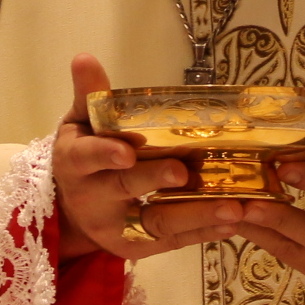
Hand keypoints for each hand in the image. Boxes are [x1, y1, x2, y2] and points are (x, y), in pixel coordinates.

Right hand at [54, 54, 262, 261]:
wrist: (72, 210)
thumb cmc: (84, 156)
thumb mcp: (81, 124)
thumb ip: (90, 95)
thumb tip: (84, 57)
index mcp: (75, 163)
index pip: (87, 157)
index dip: (105, 154)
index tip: (126, 152)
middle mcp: (93, 198)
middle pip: (125, 188)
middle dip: (153, 179)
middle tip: (183, 172)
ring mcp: (115, 227)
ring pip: (155, 222)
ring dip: (195, 214)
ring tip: (232, 208)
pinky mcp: (136, 247)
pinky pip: (171, 241)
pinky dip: (202, 233)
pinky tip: (231, 222)